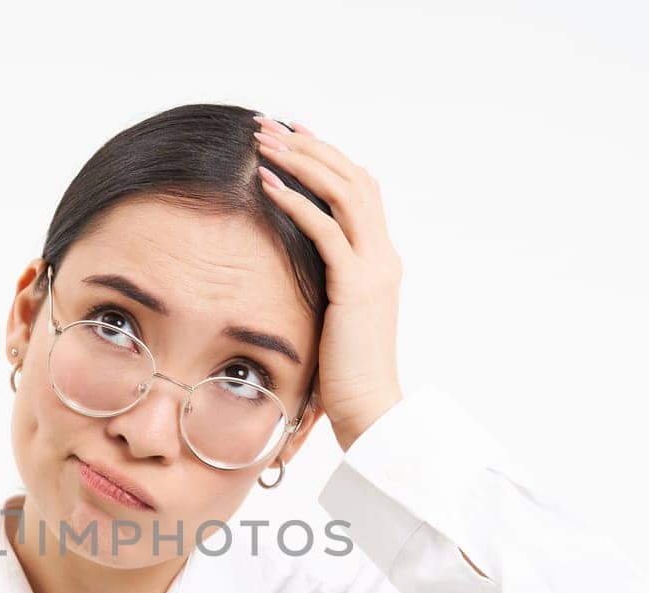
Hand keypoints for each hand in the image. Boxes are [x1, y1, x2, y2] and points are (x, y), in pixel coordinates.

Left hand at [252, 115, 404, 451]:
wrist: (370, 410)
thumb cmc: (343, 377)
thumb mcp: (332, 319)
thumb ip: (321, 288)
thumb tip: (289, 275)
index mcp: (380, 262)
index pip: (359, 191)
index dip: (327, 158)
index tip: (294, 136)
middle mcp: (383, 257)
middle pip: (353, 179)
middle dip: (311, 147)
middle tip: (271, 126)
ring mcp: (374, 269)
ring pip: (344, 193)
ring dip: (303, 162)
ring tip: (265, 143)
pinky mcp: (357, 287)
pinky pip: (325, 230)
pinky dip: (296, 201)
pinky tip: (267, 184)